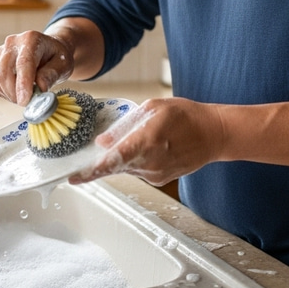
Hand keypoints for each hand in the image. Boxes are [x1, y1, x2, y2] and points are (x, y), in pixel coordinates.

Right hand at [0, 30, 73, 104]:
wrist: (49, 50)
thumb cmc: (56, 56)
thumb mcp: (63, 64)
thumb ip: (52, 74)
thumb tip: (40, 88)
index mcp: (31, 39)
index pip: (23, 63)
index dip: (23, 84)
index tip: (25, 101)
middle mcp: (12, 43)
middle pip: (4, 71)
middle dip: (15, 92)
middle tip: (29, 103)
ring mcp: (2, 52)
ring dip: (11, 94)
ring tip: (28, 97)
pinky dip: (7, 93)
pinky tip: (20, 93)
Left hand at [70, 97, 221, 186]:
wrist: (214, 134)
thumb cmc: (186, 116)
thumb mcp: (154, 108)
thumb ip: (126, 125)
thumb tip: (103, 141)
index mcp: (148, 141)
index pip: (114, 160)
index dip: (92, 171)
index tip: (74, 177)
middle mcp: (151, 162)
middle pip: (116, 166)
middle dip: (102, 161)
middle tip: (88, 158)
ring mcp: (156, 174)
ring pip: (126, 168)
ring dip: (121, 158)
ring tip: (138, 139)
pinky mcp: (160, 179)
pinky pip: (138, 171)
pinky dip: (134, 160)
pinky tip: (147, 147)